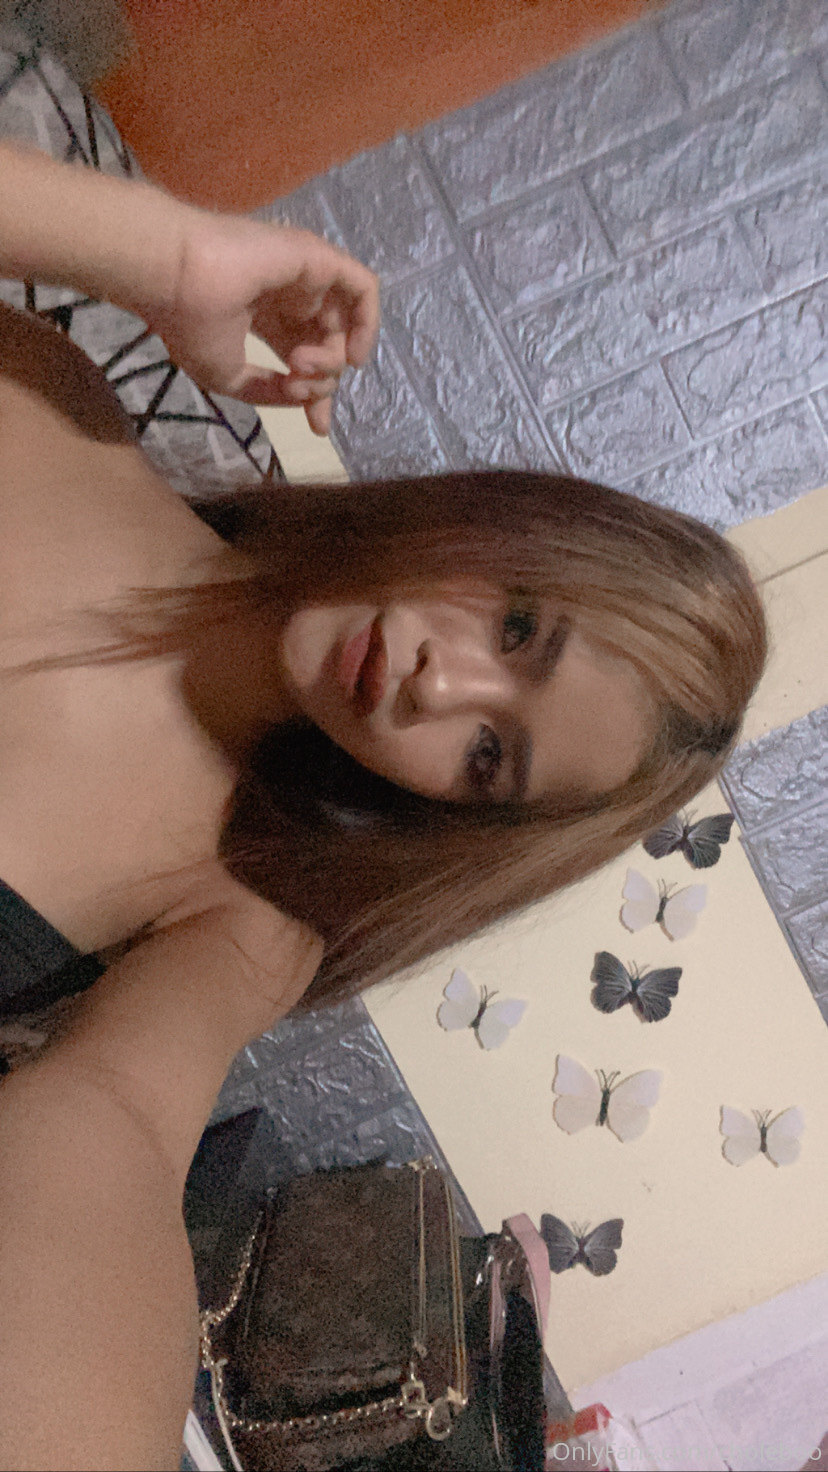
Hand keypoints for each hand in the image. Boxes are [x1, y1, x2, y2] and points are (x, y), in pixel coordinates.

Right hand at [147, 212, 379, 433]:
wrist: (175, 276)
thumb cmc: (191, 322)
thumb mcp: (229, 376)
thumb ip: (269, 391)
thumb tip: (302, 397)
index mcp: (263, 315)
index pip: (304, 354)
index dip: (316, 394)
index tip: (317, 428)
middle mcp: (287, 295)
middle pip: (327, 345)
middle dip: (326, 384)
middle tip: (301, 392)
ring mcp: (303, 275)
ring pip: (342, 325)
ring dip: (331, 360)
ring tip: (302, 367)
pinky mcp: (317, 258)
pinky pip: (363, 289)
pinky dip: (367, 323)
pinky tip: (352, 355)